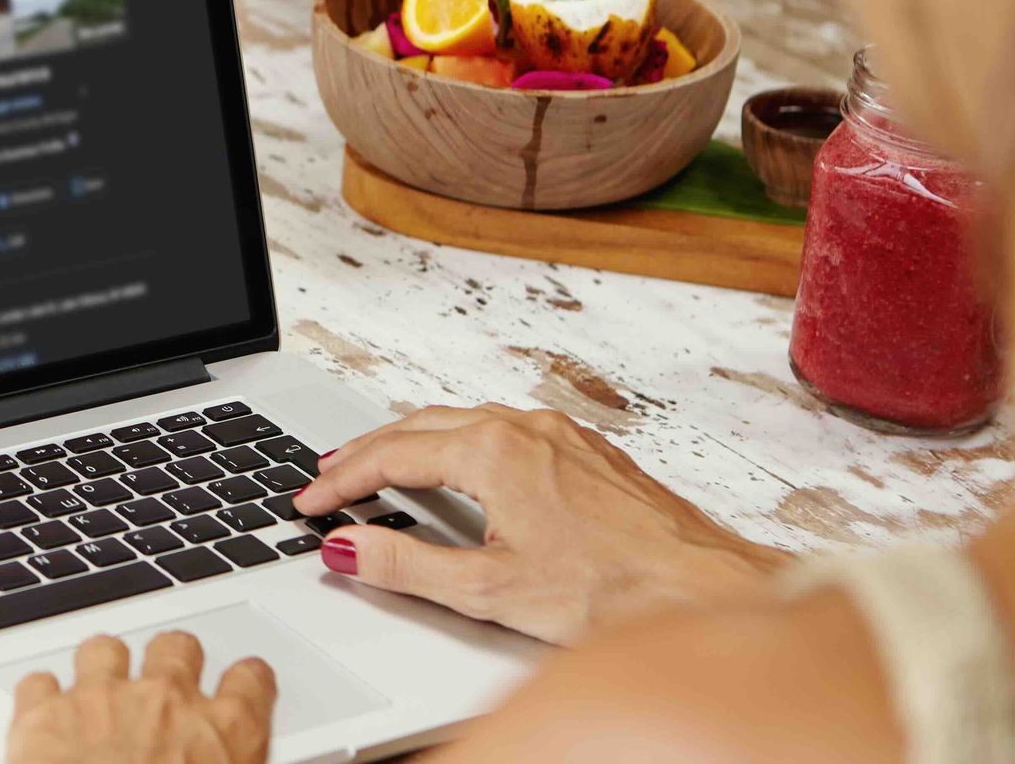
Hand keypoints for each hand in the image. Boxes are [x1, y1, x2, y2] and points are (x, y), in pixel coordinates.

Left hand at [6, 632, 276, 763]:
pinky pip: (40, 684)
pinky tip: (45, 716)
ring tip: (99, 696)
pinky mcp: (43, 714)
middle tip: (164, 689)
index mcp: (224, 733)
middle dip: (170, 661)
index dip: (247, 683)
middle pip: (176, 648)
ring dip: (103, 670)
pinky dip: (42, 698)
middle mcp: (166, 703)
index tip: (243, 686)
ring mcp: (101, 700)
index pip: (251, 682)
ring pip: (105, 650)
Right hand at [293, 405, 791, 645]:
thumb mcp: (489, 590)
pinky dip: (458, 443)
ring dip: (412, 441)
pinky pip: (502, 430)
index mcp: (493, 452)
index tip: (309, 502)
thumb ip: (406, 565)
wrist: (705, 588)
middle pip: (420, 425)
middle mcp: (525, 428)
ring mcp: (559, 434)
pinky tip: (458, 467)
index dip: (340, 480)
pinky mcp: (586, 451)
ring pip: (462, 421)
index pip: (391, 455)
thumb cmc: (615, 592)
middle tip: (327, 475)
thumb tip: (348, 548)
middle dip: (366, 450)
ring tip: (379, 466)